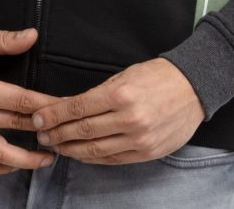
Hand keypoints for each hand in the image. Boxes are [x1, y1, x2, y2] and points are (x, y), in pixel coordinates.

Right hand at [0, 22, 60, 173]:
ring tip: (46, 159)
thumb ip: (4, 40)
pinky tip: (12, 165)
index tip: (66, 108)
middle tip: (66, 132)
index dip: (47, 106)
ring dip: (24, 160)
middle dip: (43, 130)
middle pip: (15, 127)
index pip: (21, 101)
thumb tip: (33, 36)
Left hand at [30, 57, 206, 164]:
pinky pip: (112, 159)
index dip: (54, 115)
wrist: (194, 87)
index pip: (77, 108)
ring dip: (71, 149)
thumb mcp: (125, 75)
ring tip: (56, 145)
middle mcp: (129, 119)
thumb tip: (70, 107)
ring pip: (95, 150)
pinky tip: (80, 153)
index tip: (39, 118)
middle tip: (41, 133)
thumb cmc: (158, 75)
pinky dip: (93, 157)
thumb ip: (99, 93)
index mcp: (121, 94)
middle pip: (82, 130)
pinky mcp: (146, 153)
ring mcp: (138, 139)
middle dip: (57, 133)